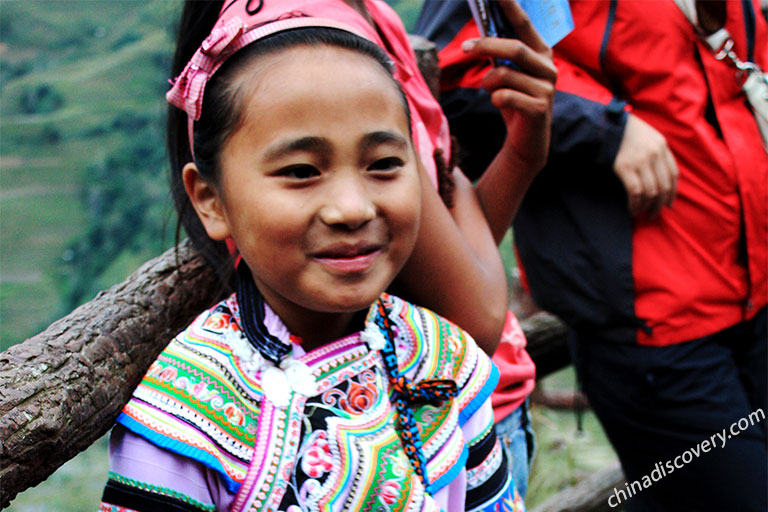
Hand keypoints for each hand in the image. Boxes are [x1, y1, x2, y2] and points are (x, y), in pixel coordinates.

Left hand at [461, 0, 556, 172]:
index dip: (511, 7)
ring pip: (505, 75)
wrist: (527, 140)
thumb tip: (476, 38)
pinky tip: (500, 104)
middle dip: (486, 46)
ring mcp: (546, 88)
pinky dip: (495, 99)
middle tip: (465, 48)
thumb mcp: (507, 74)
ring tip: (489, 89)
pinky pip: (505, 97)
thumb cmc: (514, 100)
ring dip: (488, 82)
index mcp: (541, 52)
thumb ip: (499, 56)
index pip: (524, 24)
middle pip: (514, 48)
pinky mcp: (539, 108)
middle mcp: (548, 67)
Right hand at [613, 113, 678, 217]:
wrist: (605, 125)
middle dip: (660, 204)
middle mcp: (654, 154)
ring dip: (647, 206)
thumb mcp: (647, 137)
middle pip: (664, 186)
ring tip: (641, 213)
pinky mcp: (625, 167)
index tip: (668, 204)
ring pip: (651, 191)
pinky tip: (632, 209)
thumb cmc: (625, 132)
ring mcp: (640, 161)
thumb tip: (660, 178)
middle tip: (653, 214)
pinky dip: (635, 203)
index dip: (672, 192)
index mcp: (662, 146)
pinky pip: (636, 191)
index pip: (673, 174)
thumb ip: (656, 153)